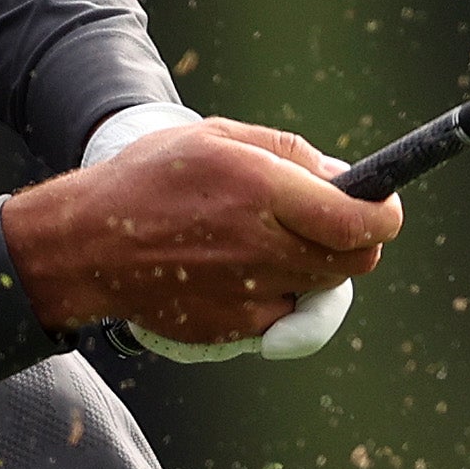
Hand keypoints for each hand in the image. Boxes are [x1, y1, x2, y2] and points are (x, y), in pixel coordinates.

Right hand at [1, 119, 395, 340]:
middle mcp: (260, 245)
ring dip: (316, 267)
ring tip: (271, 242)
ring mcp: (249, 294)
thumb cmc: (150, 180)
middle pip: (354, 261)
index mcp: (260, 188)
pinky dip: (280, 297)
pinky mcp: (234, 330)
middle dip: (356, 241)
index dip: (383, 216)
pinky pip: (285, 316)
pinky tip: (239, 271)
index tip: (382, 207)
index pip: (358, 221)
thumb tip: (348, 180)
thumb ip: (291, 154)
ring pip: (323, 289)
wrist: (85, 246)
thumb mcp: (217, 138)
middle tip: (329, 223)